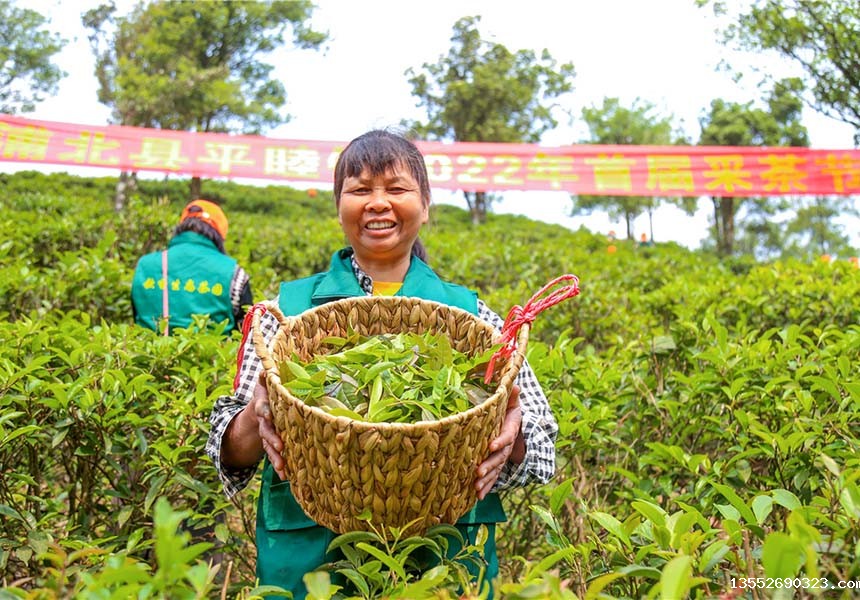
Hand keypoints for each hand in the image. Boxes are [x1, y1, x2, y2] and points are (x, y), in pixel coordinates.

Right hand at [252, 377, 285, 479]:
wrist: (260, 407)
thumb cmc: (268, 393)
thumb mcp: (265, 384)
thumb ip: (265, 377)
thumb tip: (265, 369)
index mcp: (263, 406)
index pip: (263, 408)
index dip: (265, 412)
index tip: (268, 415)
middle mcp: (263, 422)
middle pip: (266, 431)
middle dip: (272, 439)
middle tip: (280, 447)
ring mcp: (267, 435)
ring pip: (269, 447)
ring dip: (275, 458)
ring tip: (282, 468)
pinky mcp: (273, 444)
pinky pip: (275, 456)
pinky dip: (279, 466)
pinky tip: (286, 477)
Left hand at [475, 384, 524, 498]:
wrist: (517, 424)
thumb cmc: (510, 411)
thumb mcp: (512, 402)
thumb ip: (512, 396)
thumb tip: (515, 385)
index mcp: (510, 429)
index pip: (507, 436)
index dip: (500, 441)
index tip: (491, 445)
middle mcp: (507, 446)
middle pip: (499, 458)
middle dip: (489, 466)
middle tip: (478, 473)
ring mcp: (502, 457)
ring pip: (495, 470)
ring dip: (486, 480)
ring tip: (476, 489)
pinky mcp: (497, 465)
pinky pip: (493, 477)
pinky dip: (486, 487)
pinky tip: (477, 497)